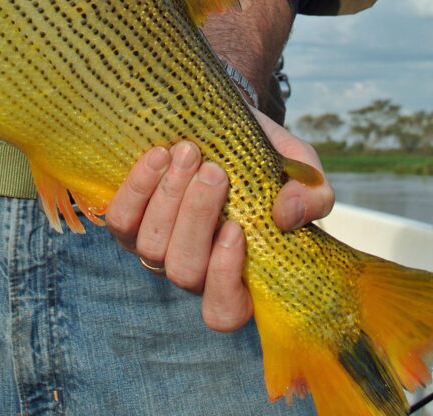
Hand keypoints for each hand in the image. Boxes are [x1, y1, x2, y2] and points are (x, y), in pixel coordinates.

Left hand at [105, 115, 333, 332]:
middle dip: (197, 218)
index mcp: (237, 273)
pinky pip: (121, 218)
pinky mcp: (127, 219)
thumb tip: (286, 215)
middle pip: (184, 270)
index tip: (235, 228)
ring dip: (170, 197)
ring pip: (151, 246)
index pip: (224, 311)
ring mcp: (156, 246)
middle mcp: (192, 267)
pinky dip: (138, 186)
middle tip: (213, 171)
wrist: (223, 122)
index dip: (225, 279)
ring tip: (189, 152)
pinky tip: (159, 155)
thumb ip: (311, 195)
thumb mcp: (300, 170)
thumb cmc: (265, 158)